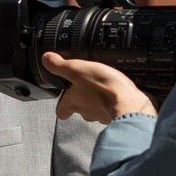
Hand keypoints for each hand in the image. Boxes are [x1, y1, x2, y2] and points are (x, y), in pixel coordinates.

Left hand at [41, 53, 157, 123]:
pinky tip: (116, 94)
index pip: (61, 111)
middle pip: (79, 109)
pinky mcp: (117, 115)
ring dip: (97, 101)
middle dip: (81, 100)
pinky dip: (112, 102)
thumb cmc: (103, 87)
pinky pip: (111, 109)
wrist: (129, 103)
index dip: (62, 105)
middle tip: (85, 88)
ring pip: (96, 110)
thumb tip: (46, 59)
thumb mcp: (77, 69)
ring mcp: (102, 115)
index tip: (63, 99)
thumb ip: (60, 65)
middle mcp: (86, 112)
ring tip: (102, 89)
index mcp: (73, 102)